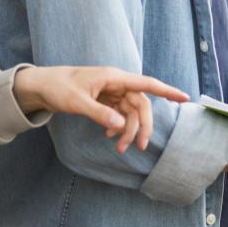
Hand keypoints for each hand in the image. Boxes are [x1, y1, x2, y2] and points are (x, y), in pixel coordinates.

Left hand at [12, 66, 188, 153]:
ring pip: (131, 112)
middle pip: (141, 104)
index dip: (167, 91)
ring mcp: (112, 91)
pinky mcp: (106, 99)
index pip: (146, 84)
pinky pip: (120, 114)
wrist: (42, 86)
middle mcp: (117, 83)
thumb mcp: (77, 102)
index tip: (185, 97)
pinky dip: (119, 126)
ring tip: (120, 149)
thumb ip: (99, 113)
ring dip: (129, 130)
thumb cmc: (59, 88)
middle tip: (140, 146)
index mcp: (114, 77)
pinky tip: (111, 136)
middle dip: (142, 125)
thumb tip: (120, 124)